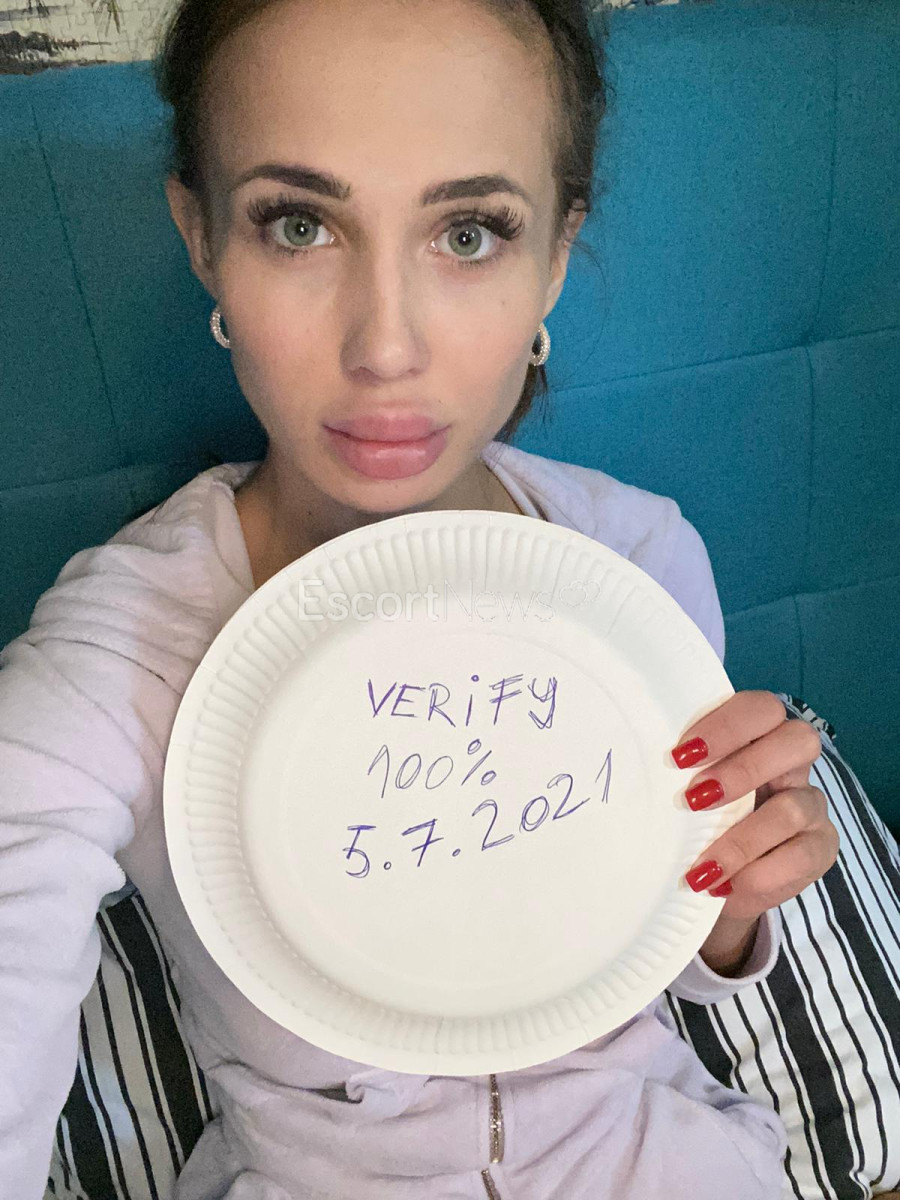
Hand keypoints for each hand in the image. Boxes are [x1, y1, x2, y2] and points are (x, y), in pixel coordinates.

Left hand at [670, 691, 839, 974]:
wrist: (714, 879)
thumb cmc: (691, 820)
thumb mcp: (681, 792)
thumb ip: (676, 775)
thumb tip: (632, 769)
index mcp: (758, 733)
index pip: (759, 709)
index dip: (726, 726)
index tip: (680, 756)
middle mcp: (791, 762)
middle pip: (797, 741)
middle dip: (743, 769)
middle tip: (694, 800)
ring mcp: (810, 803)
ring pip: (794, 808)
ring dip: (742, 839)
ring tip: (701, 868)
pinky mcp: (820, 847)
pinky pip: (804, 855)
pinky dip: (761, 875)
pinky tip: (725, 887)